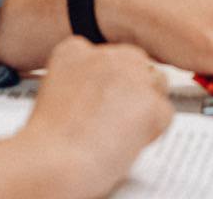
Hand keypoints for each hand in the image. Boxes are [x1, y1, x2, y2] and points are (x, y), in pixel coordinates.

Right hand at [16, 38, 172, 198]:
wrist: (51, 162)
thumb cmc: (48, 140)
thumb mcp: (56, 93)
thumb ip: (83, 84)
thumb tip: (105, 94)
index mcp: (75, 50)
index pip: (107, 56)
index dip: (107, 83)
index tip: (99, 101)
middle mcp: (106, 54)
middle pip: (136, 64)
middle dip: (132, 90)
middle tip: (116, 120)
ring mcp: (131, 75)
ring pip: (156, 85)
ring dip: (145, 108)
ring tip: (118, 135)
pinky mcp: (151, 102)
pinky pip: (164, 115)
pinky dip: (152, 132)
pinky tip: (126, 144)